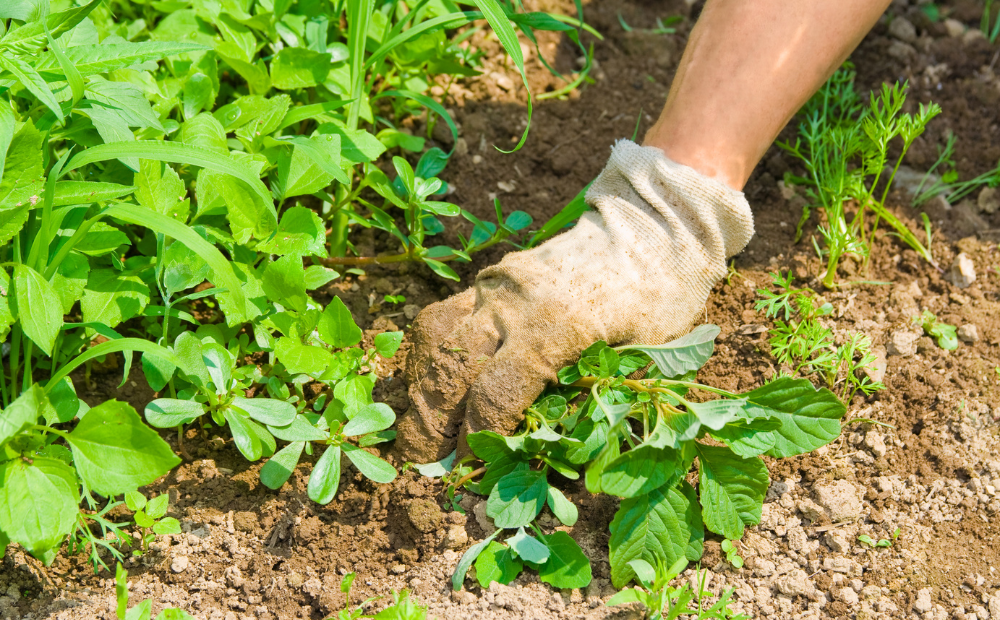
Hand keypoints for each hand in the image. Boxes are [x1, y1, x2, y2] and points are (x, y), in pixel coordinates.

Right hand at [393, 140, 753, 463]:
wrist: (653, 225)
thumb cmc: (660, 297)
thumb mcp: (645, 356)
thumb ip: (595, 399)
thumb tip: (546, 452)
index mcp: (557, 326)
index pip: (495, 395)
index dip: (477, 440)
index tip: (470, 471)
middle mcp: (514, 302)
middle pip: (451, 369)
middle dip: (431, 423)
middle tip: (428, 461)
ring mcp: (497, 284)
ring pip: (435, 338)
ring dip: (421, 387)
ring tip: (423, 426)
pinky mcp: (491, 276)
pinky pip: (444, 315)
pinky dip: (430, 353)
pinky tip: (433, 381)